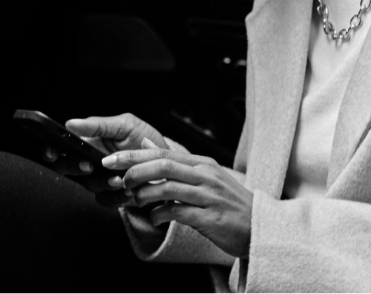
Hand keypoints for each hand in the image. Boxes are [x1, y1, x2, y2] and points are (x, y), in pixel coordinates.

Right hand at [43, 113, 178, 204]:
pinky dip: (116, 197)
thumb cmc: (143, 139)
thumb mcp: (125, 124)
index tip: (53, 151)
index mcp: (88, 142)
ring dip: (102, 183)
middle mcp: (89, 162)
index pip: (60, 147)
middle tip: (89, 166)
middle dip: (74, 167)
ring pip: (88, 185)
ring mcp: (99, 180)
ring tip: (119, 179)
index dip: (51, 150)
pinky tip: (128, 190)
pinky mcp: (111, 196)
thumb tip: (71, 123)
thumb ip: (98, 124)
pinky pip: (105, 200)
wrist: (166, 160)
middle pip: (66, 168)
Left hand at [104, 144, 252, 258]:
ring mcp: (209, 196)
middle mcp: (206, 176)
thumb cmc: (227, 203)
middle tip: (119, 180)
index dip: (134, 155)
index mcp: (203, 163)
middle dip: (135, 171)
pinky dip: (160, 215)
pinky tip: (156, 218)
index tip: (111, 159)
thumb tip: (146, 143)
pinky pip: (177, 213)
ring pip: (168, 188)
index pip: (163, 152)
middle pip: (163, 165)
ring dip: (145, 195)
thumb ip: (176, 161)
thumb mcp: (205, 176)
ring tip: (136, 201)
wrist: (259, 227)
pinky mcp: (210, 218)